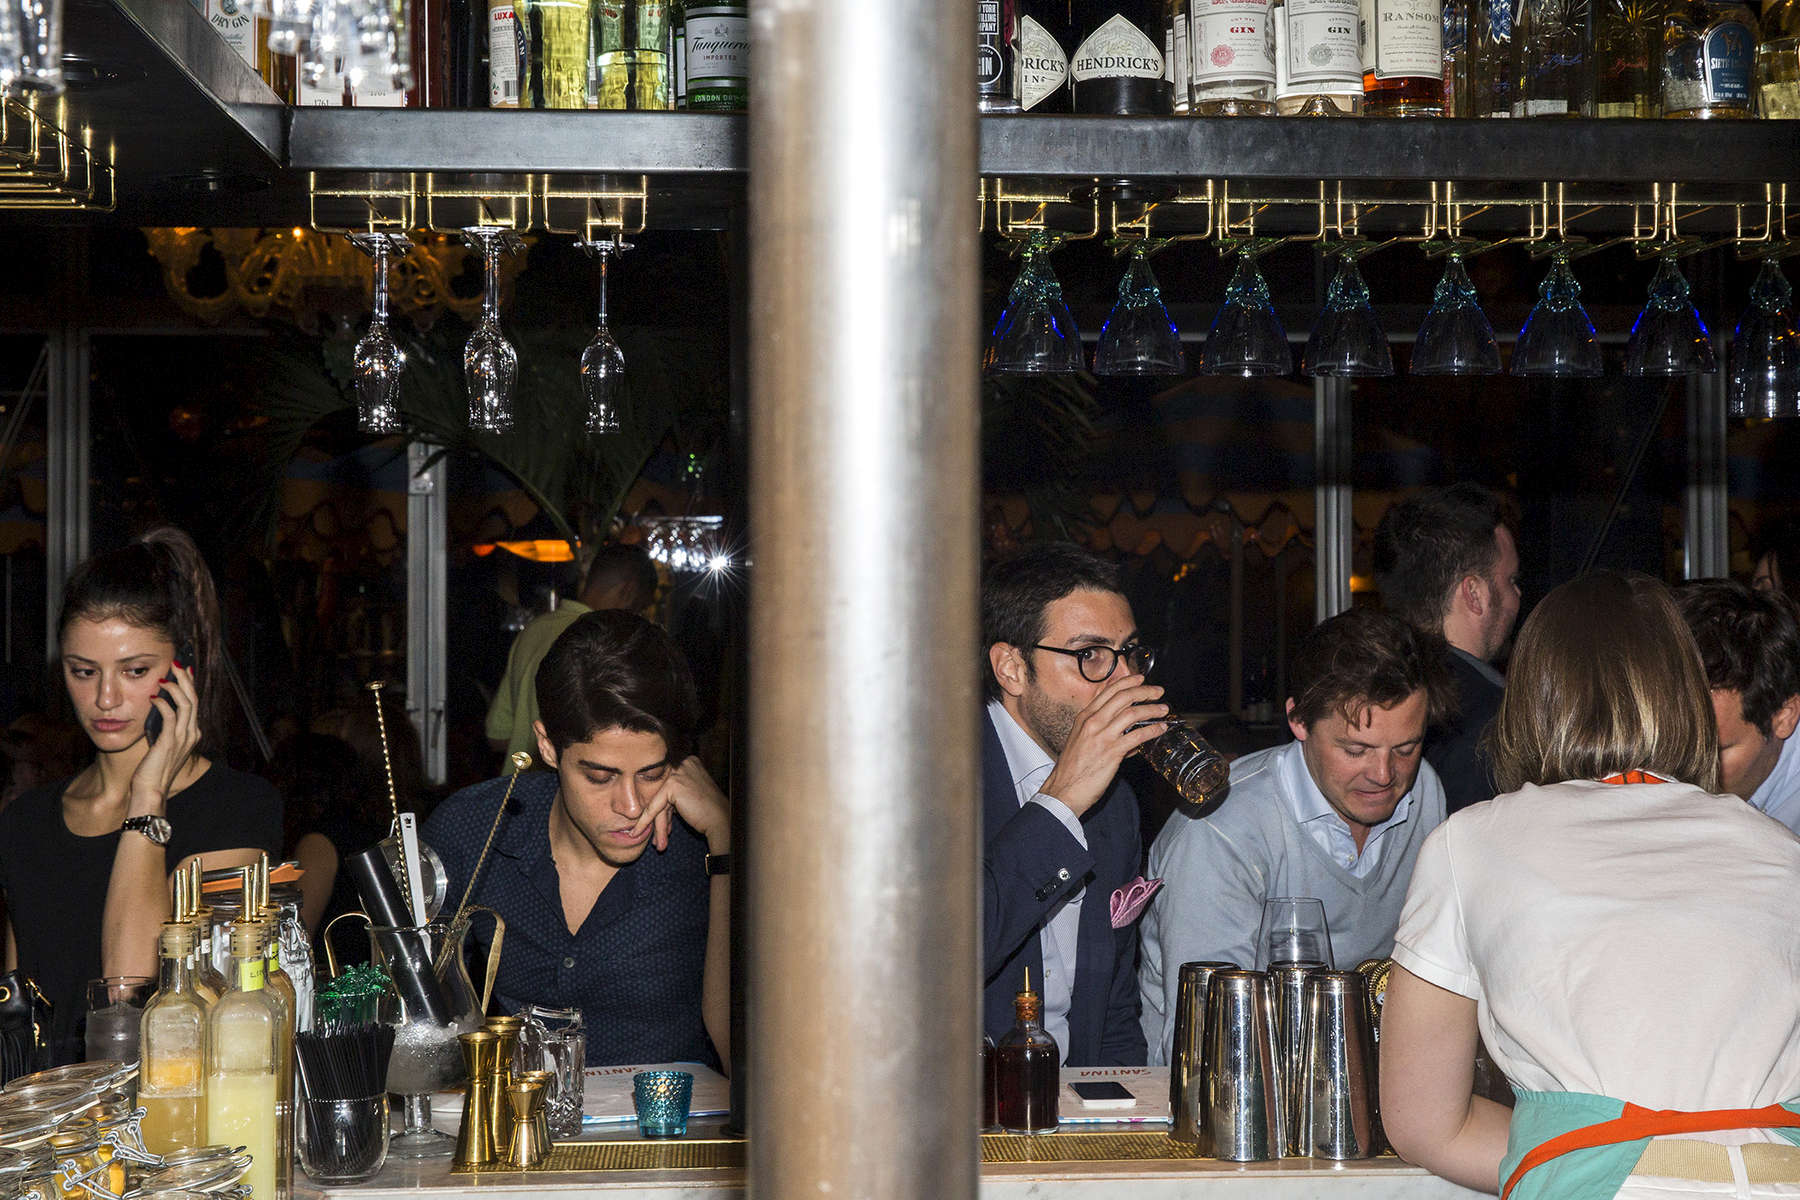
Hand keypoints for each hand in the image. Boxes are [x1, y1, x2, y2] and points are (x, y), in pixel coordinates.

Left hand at [130, 662, 199, 817]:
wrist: (151, 790)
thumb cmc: (152, 770)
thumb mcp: (162, 745)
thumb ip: (164, 728)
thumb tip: (158, 709)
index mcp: (192, 734)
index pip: (194, 702)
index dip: (190, 684)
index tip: (183, 670)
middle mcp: (192, 734)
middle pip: (193, 698)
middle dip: (185, 679)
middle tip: (176, 664)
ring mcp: (183, 738)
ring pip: (186, 704)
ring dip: (175, 687)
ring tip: (164, 677)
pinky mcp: (169, 741)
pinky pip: (170, 716)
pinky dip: (162, 704)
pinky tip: (153, 698)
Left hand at [631, 756, 730, 854]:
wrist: (721, 821)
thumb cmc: (709, 813)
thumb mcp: (689, 798)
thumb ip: (674, 796)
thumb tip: (652, 805)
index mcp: (689, 763)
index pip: (667, 787)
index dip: (662, 809)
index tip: (658, 827)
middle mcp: (684, 763)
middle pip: (662, 794)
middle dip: (657, 818)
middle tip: (654, 837)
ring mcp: (678, 772)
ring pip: (658, 802)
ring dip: (655, 825)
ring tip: (655, 842)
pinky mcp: (673, 784)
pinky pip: (655, 806)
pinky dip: (646, 821)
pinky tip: (638, 832)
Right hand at [1038, 673, 1169, 818]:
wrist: (1063, 789)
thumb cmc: (1071, 769)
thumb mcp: (1081, 742)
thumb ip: (1103, 734)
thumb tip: (1129, 737)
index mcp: (1084, 717)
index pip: (1108, 692)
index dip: (1126, 682)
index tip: (1140, 679)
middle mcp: (1093, 722)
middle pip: (1123, 697)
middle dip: (1144, 691)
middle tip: (1157, 691)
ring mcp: (1102, 736)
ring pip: (1132, 713)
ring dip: (1152, 709)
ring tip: (1163, 709)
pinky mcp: (1112, 752)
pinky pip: (1137, 736)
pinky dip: (1152, 730)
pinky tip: (1160, 729)